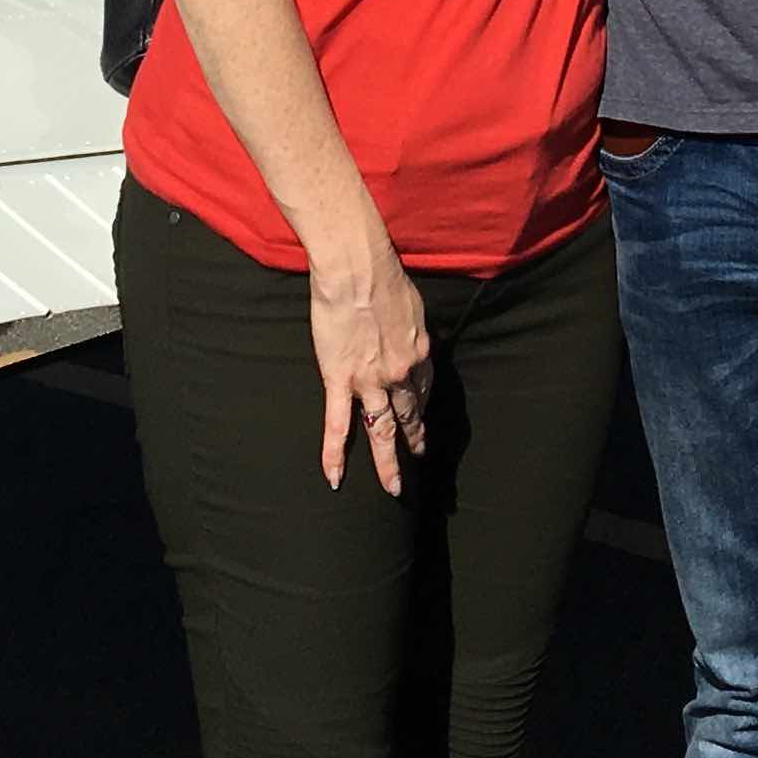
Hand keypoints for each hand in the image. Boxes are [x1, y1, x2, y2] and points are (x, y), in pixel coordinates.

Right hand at [311, 247, 433, 492]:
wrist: (357, 270)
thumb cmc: (383, 275)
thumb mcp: (412, 304)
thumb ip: (410, 327)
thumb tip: (408, 333)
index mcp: (420, 352)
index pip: (424, 387)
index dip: (422, 405)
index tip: (421, 417)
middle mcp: (400, 374)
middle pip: (409, 414)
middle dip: (415, 438)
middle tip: (419, 456)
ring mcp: (370, 381)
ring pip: (382, 431)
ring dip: (387, 462)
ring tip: (393, 487)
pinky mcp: (340, 380)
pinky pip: (338, 425)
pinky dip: (334, 455)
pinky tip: (335, 479)